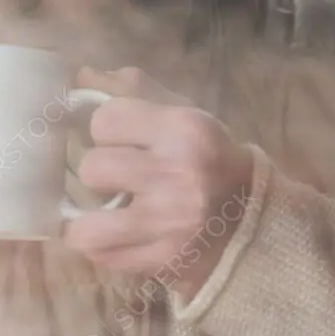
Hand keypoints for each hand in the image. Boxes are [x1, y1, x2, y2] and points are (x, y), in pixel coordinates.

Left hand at [63, 66, 254, 301]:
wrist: (253, 219)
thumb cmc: (208, 157)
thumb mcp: (182, 113)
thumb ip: (133, 91)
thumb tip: (82, 74)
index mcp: (185, 129)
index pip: (105, 120)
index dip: (105, 128)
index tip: (119, 137)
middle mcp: (177, 175)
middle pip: (93, 167)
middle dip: (98, 171)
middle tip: (116, 176)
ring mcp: (170, 224)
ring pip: (88, 226)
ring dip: (89, 219)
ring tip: (104, 211)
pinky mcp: (164, 261)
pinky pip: (103, 257)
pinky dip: (102, 247)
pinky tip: (115, 234)